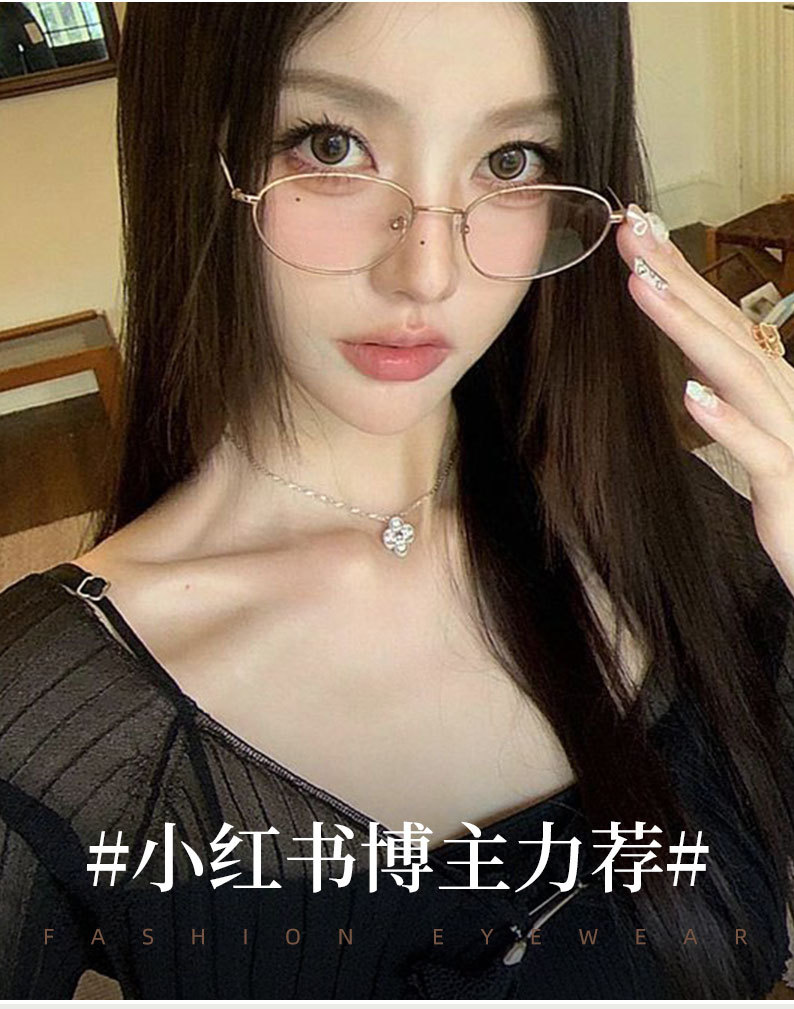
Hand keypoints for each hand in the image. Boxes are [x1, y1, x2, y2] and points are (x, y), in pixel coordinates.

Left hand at [616, 204, 793, 597]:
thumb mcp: (757, 436)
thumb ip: (733, 399)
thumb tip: (697, 368)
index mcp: (770, 386)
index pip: (720, 319)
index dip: (680, 275)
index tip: (637, 232)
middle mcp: (783, 398)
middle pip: (726, 329)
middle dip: (676, 279)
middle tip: (629, 234)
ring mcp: (790, 437)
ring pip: (740, 374)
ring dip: (689, 328)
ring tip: (642, 288)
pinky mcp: (790, 485)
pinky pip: (759, 452)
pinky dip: (726, 421)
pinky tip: (691, 395)